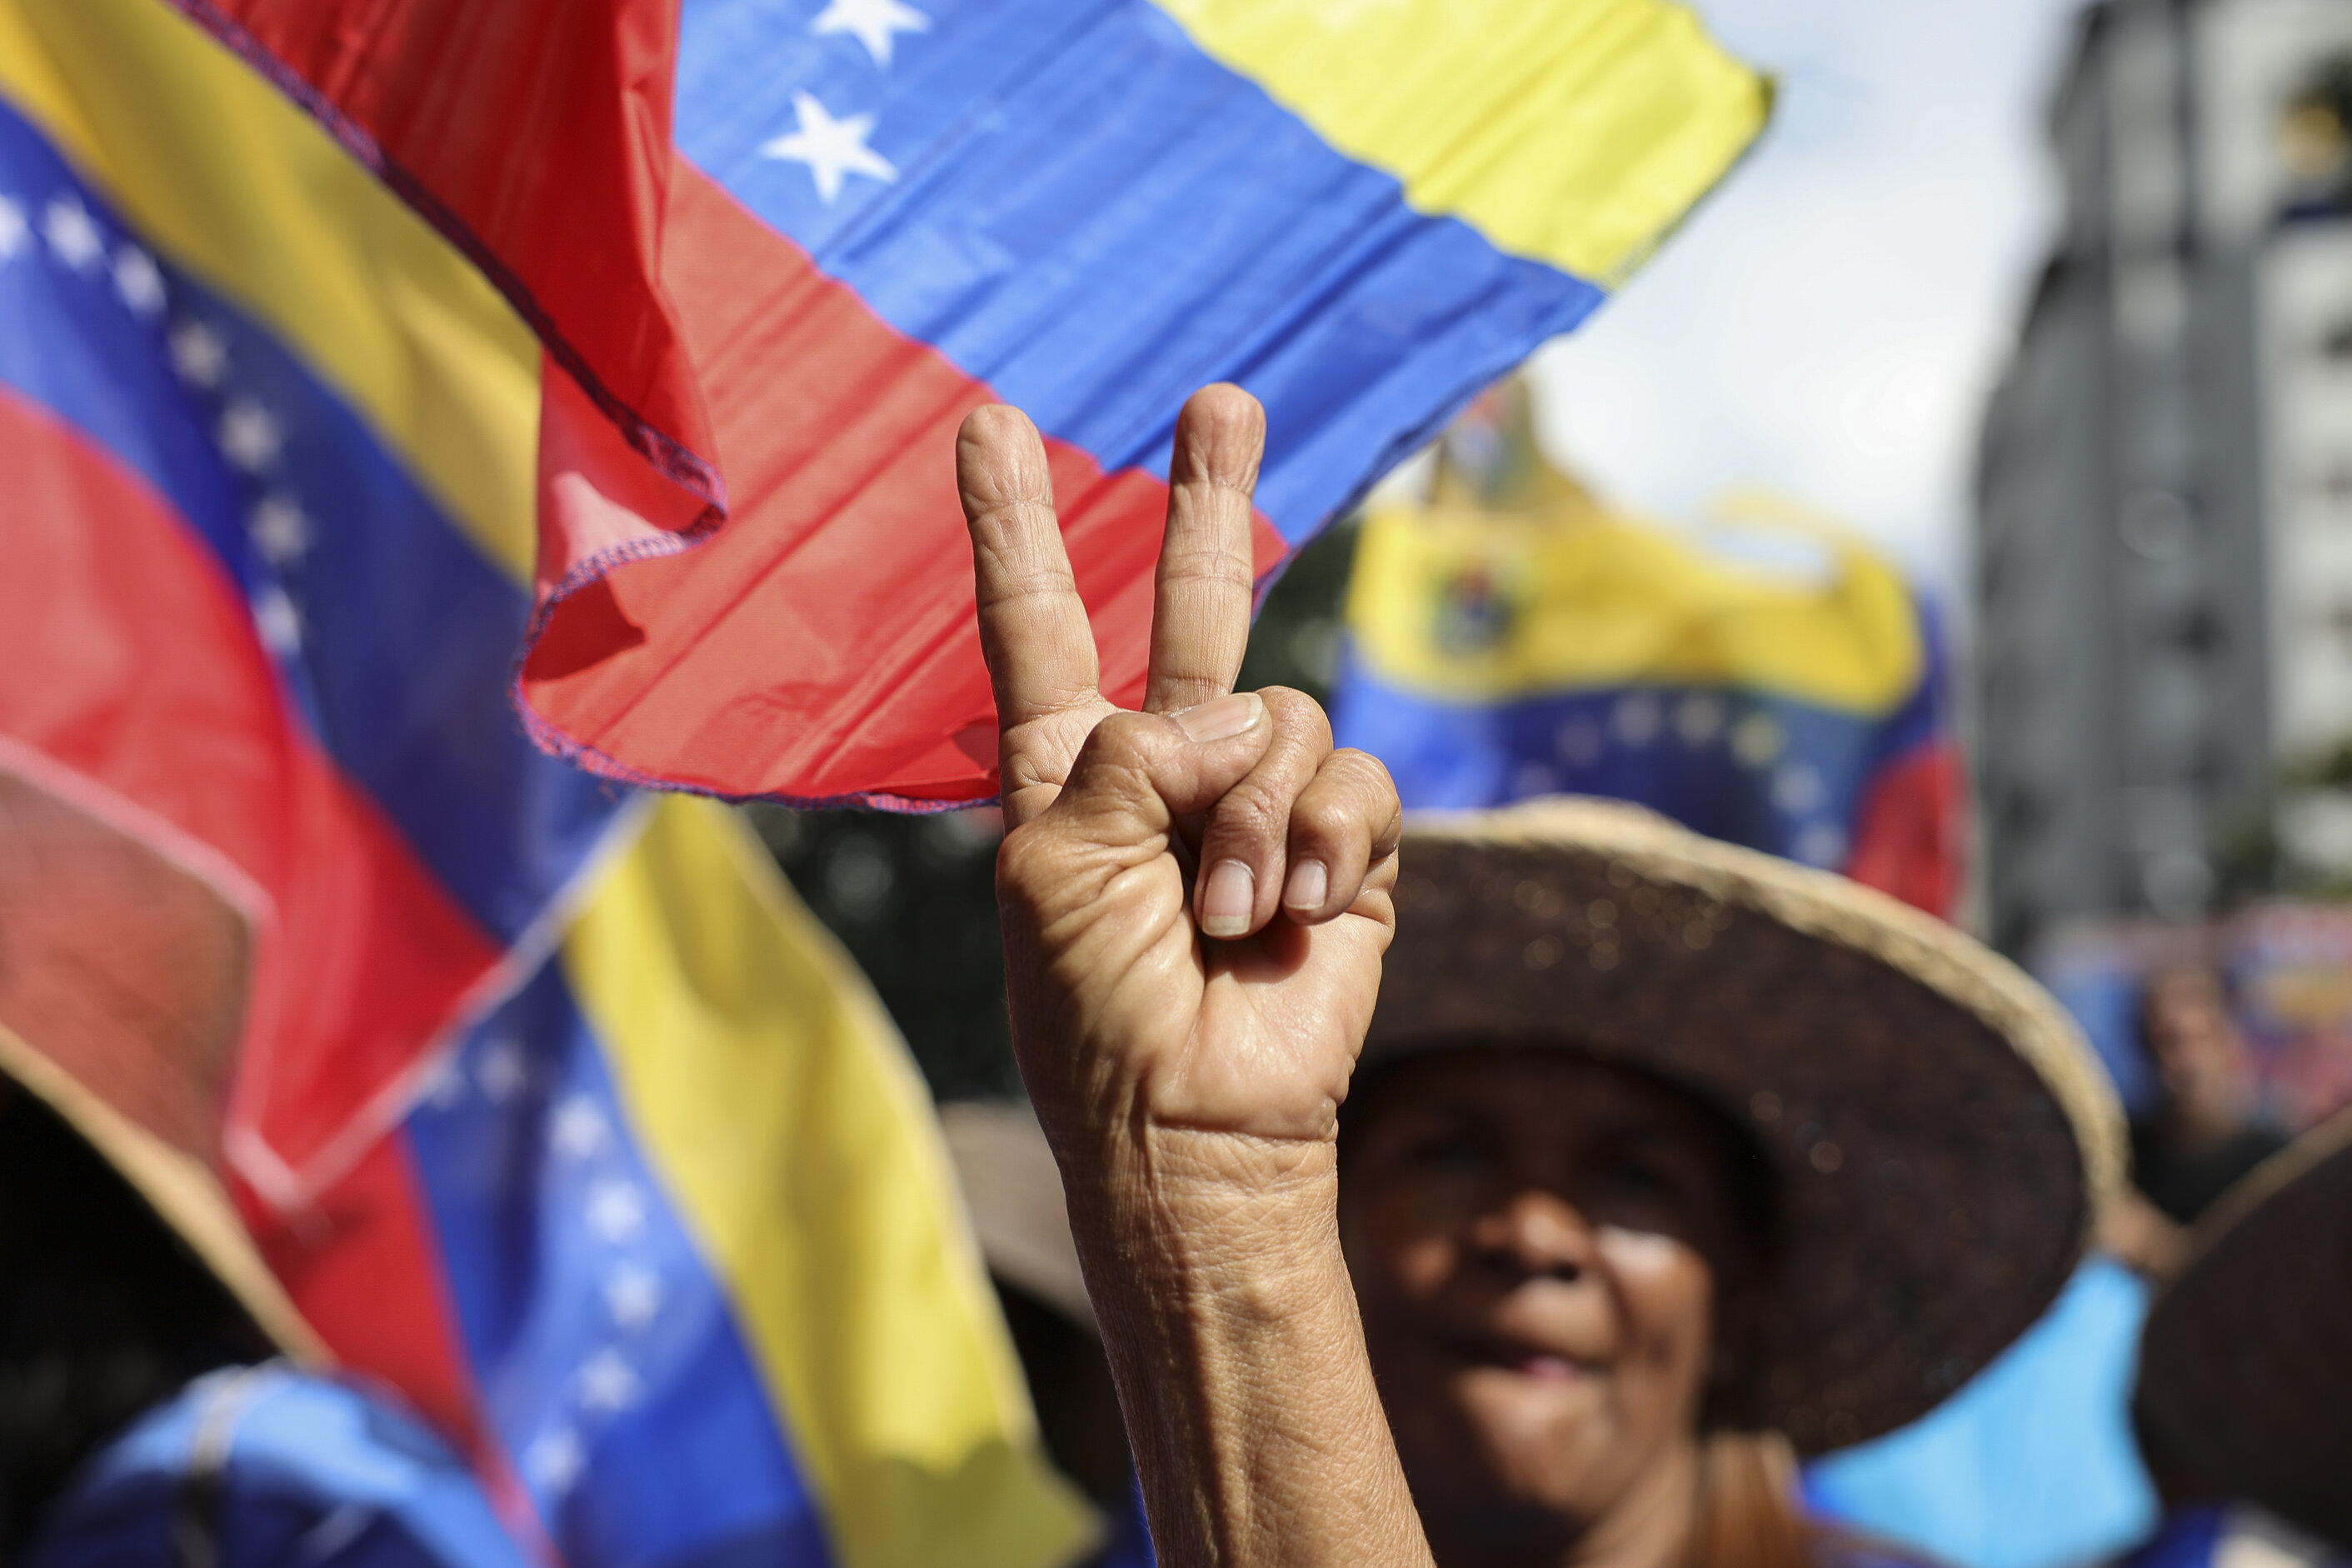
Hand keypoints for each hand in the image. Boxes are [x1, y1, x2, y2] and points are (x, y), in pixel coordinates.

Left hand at [960, 385, 1429, 1567]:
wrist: (1192, 1123)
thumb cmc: (1095, 1008)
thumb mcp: (1059, 862)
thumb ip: (1125, 749)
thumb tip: (1232, 726)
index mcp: (1067, 769)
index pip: (1037, 621)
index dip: (1013, 524)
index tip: (986, 422)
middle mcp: (1168, 768)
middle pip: (1195, 602)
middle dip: (1210, 501)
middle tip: (1221, 402)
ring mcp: (1260, 804)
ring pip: (1277, 714)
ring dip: (1253, 823)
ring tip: (1226, 916)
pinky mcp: (1346, 846)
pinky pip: (1352, 778)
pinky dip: (1325, 843)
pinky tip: (1297, 914)